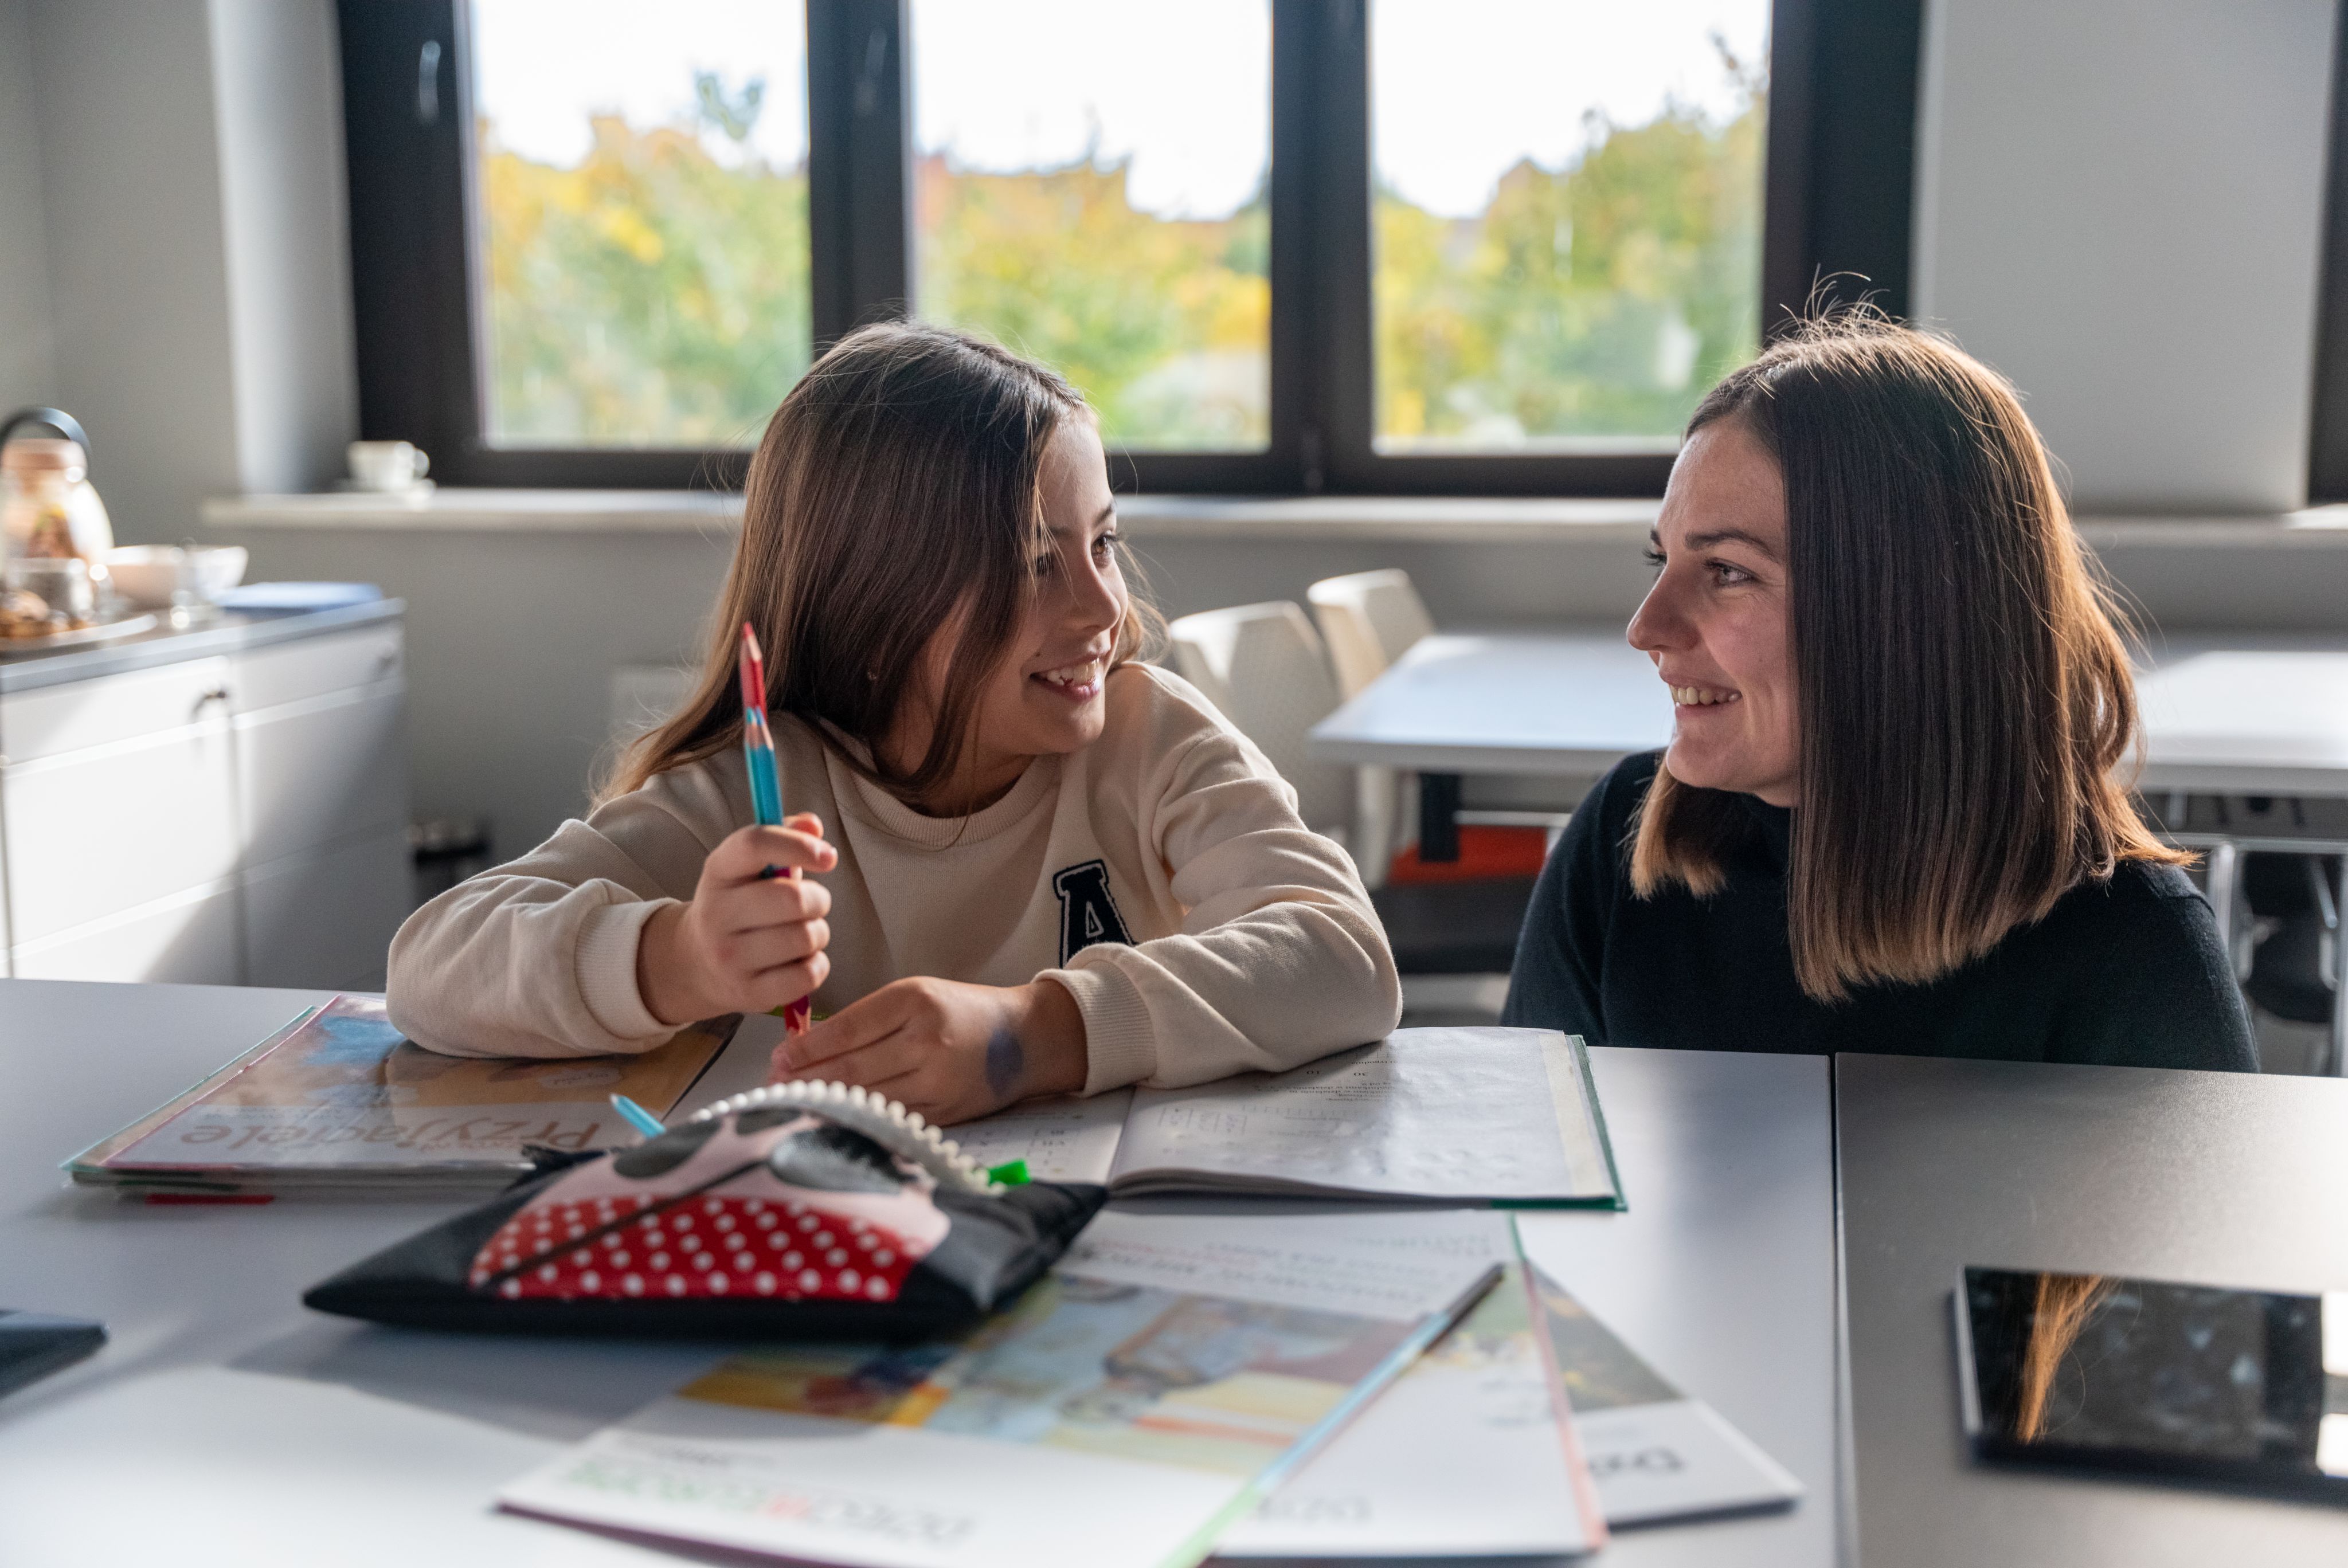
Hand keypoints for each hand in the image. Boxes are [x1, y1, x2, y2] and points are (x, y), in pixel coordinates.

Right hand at [638, 813, 834, 1025]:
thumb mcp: (749, 866)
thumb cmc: (739, 904)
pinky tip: (800, 960)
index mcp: (719, 870)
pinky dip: (816, 964)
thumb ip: (784, 838)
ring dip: (818, 932)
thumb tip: (814, 827)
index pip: (754, 844)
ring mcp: (730, 958)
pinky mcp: (748, 993)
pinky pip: (808, 974)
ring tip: (803, 932)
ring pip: (805, 937)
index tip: (828, 857)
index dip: (797, 845)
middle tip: (813, 903)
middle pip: (792, 898)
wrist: (695, 962)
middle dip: (818, 898)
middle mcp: (717, 913)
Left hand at [767, 976, 1087, 1125]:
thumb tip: (808, 1046)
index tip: (779, 1057)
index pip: (846, 1030)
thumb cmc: (963, 1012)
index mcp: (915, 1001)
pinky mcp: (944, 1113)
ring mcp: (936, 1081)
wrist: (1026, 1039)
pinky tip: (833, 1118)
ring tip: (793, 1102)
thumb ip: (867, 1019)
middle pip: (850, 1069)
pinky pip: (889, 1119)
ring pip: (865, 1099)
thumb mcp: (917, 996)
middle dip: (805, 1079)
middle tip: (774, 1084)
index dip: (806, 1049)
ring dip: (824, 1103)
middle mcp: (925, 1041)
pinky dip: (856, 1120)